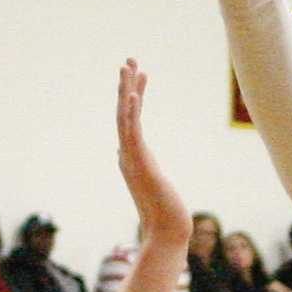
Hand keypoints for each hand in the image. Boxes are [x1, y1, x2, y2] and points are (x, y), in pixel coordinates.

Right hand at [116, 61, 189, 253]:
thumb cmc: (165, 214)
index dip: (134, 96)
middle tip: (130, 60)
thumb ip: (147, 174)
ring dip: (127, 91)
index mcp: (131, 157)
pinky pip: (133, 132)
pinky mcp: (139, 163)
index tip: (140, 75)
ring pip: (125, 117)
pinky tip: (135, 94)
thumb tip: (136, 166)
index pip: (131, 119)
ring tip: (129, 67)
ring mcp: (131, 158)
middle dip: (127, 85)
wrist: (166, 232)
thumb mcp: (156, 187)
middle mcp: (127, 154)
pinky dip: (132, 112)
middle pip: (124, 112)